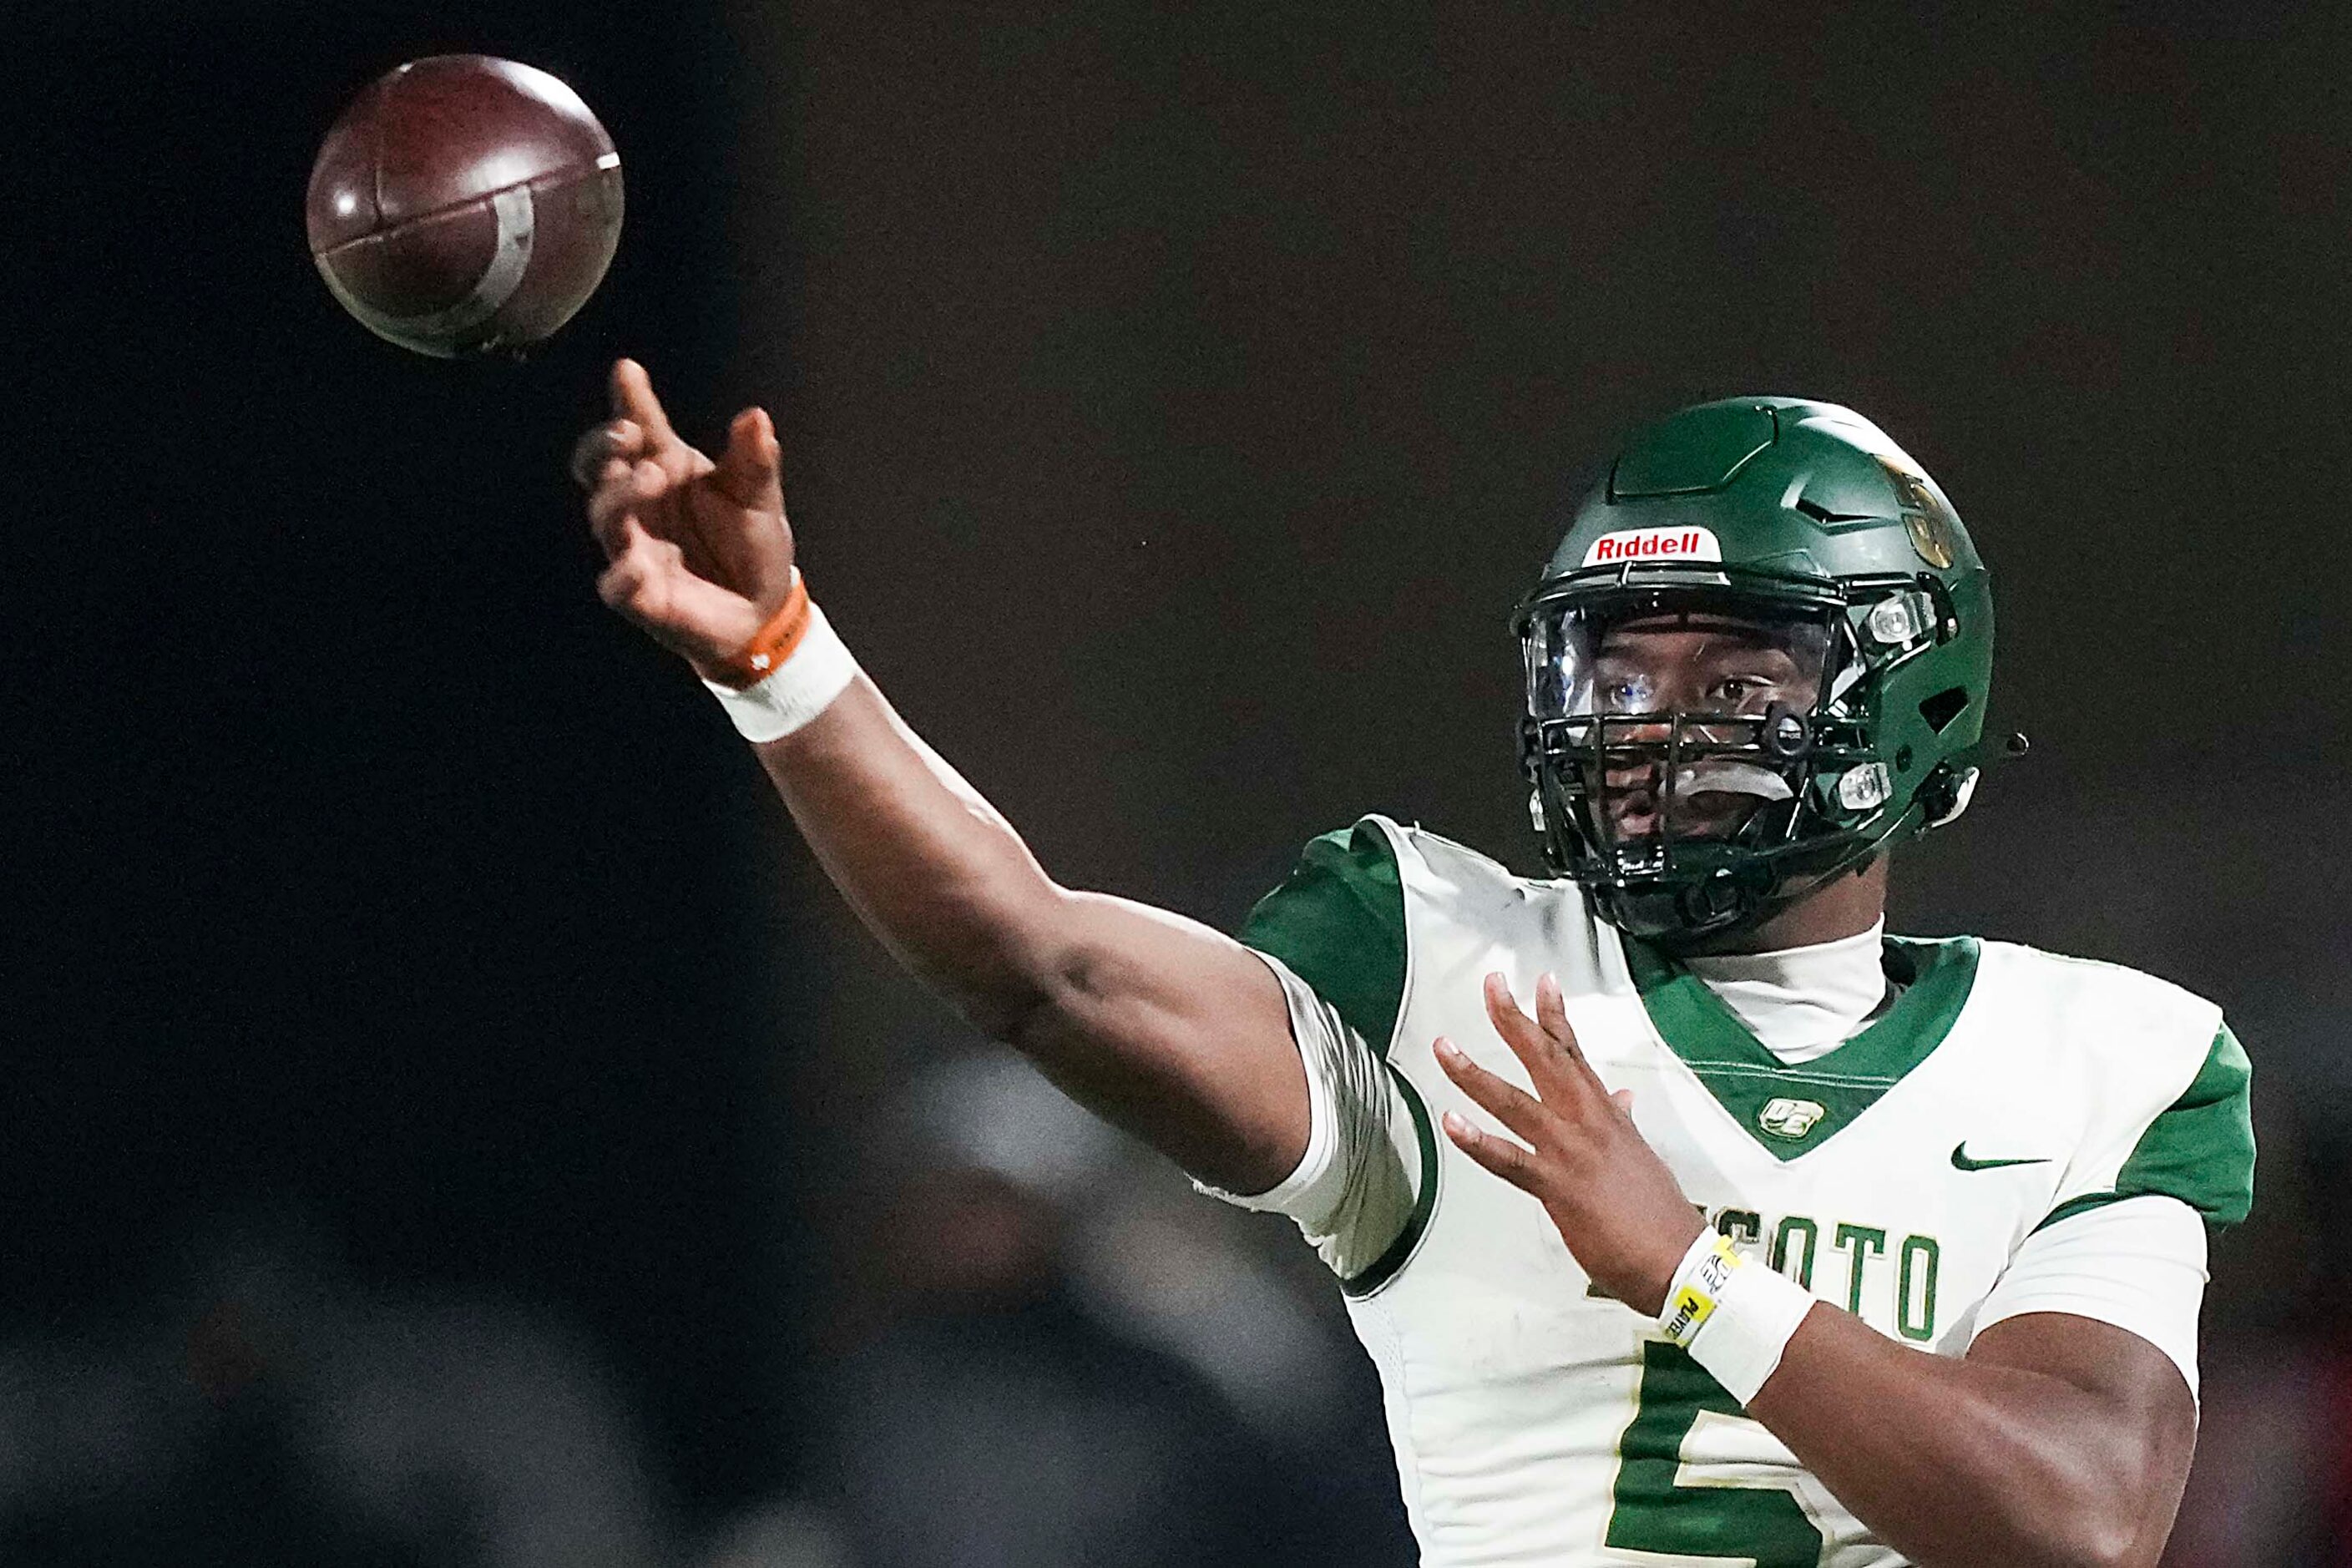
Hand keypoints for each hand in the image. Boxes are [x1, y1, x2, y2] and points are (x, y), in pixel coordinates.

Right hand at [569, 359, 797, 679]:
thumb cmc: (751, 545)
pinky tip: (638, 565)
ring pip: (604, 518)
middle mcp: (640, 506)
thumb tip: (756, 416)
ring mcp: (635, 549)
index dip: (628, 402)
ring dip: (620, 494)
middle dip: (605, 446)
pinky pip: (617, 587)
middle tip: (632, 432)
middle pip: (597, 467)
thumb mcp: (759, 496)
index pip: (635, 429)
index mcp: (664, 470)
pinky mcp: (640, 597)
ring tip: (653, 476)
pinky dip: (623, 576)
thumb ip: (754, 459)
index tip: (628, 372)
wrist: (765, 611)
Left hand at [1435, 972, 1706, 1314]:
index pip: (1576, 1053)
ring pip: (1514, 1102)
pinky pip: (1509, 1160)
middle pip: (1545, 1059)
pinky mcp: (1557, 1187)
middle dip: (1513, 1020)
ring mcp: (1569, 1152)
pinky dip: (1478, 1142)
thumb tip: (1624, 1099)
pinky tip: (1452, 1123)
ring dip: (1474, 1074)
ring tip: (1445, 1047)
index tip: (1541, 981)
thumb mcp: (1641, 1156)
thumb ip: (1624, 1123)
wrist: (1677, 1258)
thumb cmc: (1659, 1213)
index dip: (1556, 1015)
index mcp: (1605, 1115)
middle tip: (1491, 984)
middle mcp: (1586, 1123)